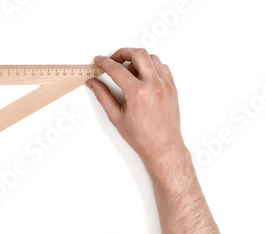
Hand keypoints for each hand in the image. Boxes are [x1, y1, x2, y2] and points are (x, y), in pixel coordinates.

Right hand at [87, 48, 186, 168]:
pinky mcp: (173, 88)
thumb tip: (93, 84)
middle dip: (122, 53)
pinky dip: (151, 67)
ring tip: (128, 72)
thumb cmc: (142, 137)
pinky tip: (143, 77)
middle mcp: (154, 85)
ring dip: (138, 60)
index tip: (99, 61)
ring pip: (152, 58)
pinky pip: (162, 67)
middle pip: (138, 54)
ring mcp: (166, 85)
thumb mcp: (116, 117)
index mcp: (138, 93)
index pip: (117, 69)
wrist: (163, 147)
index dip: (104, 62)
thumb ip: (103, 96)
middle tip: (113, 60)